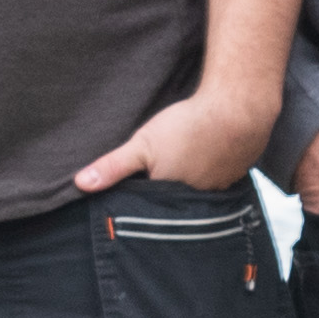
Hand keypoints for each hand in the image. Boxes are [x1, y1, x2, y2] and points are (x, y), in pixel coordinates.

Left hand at [78, 87, 274, 197]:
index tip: (131, 191)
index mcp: (171, 200)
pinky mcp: (236, 176)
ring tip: (180, 165)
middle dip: (162, 195)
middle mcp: (197, 202)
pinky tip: (202, 159)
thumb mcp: (142, 145)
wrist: (238, 108)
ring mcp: (219, 190)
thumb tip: (80, 185)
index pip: (149, 209)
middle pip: (173, 204)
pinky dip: (208, 174)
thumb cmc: (187, 126)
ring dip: (188, 183)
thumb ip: (112, 167)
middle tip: (159, 172)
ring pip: (196, 193)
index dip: (139, 200)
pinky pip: (216, 182)